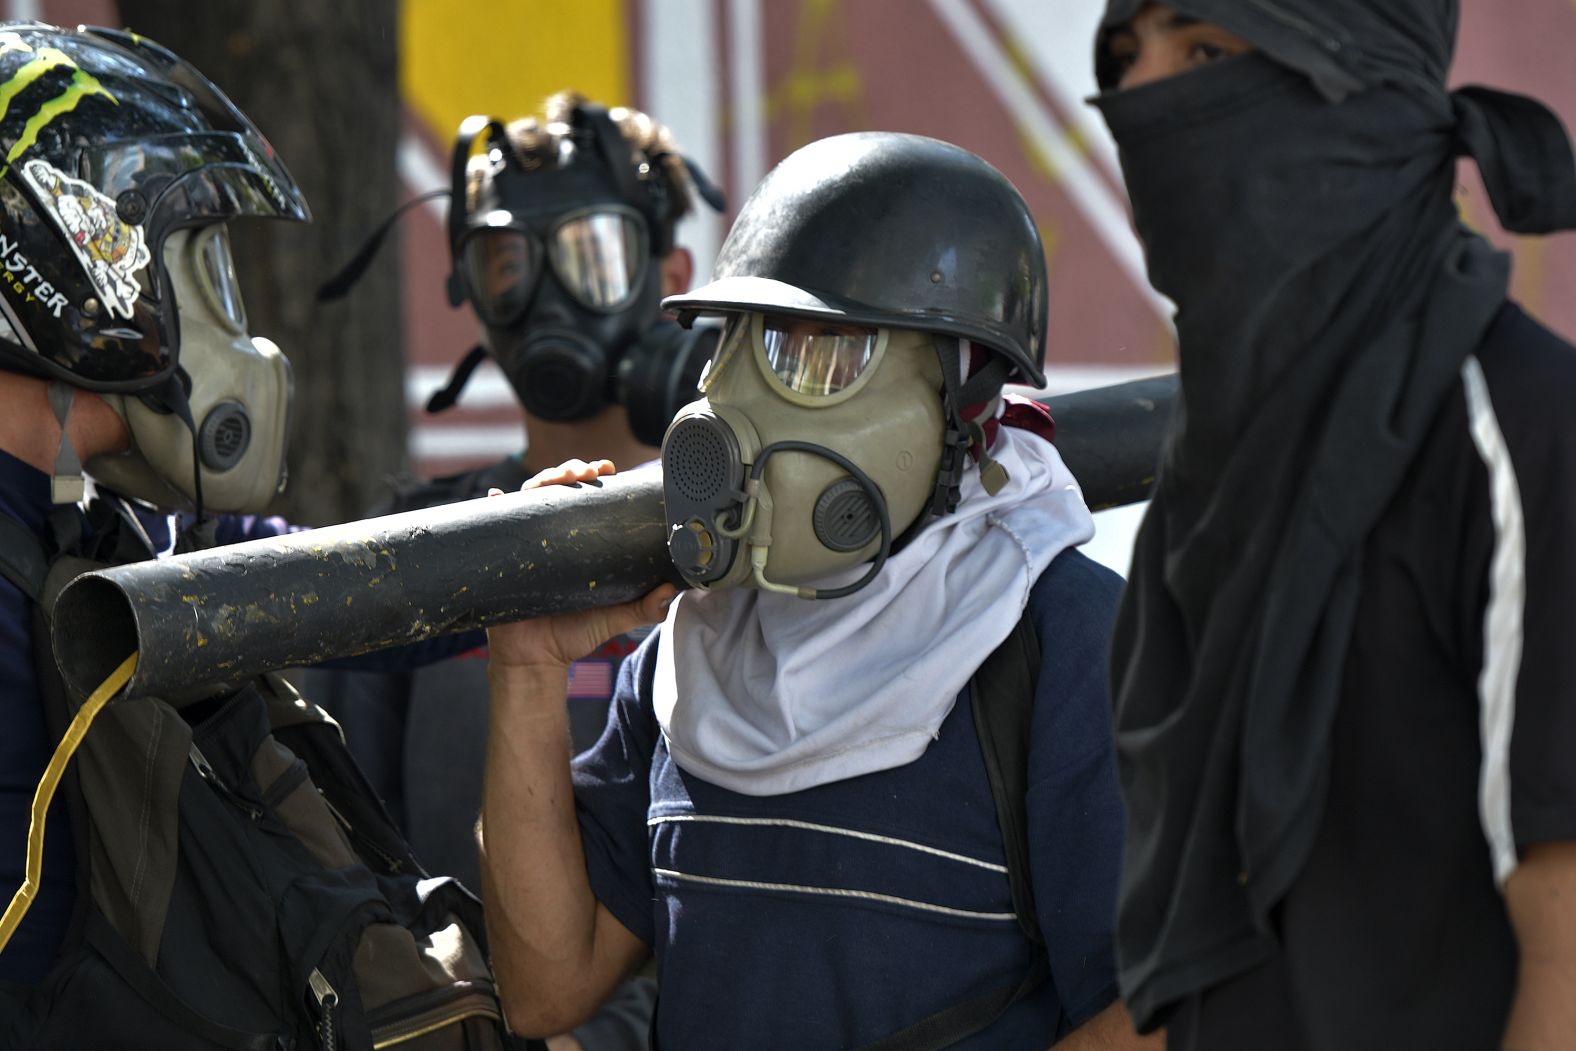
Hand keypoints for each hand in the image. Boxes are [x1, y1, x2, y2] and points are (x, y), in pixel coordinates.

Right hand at [485, 458, 676, 671]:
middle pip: (557, 489)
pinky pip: (491, 525)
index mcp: (578, 541)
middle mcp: (551, 535)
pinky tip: (497, 496)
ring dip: (542, 479)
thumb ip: (644, 608)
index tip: (608, 468)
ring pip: (528, 498)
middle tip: (585, 471)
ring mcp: (524, 542)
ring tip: (558, 477)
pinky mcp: (502, 556)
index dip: (595, 477)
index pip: (586, 497)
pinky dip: (494, 507)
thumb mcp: (615, 618)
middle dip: (570, 470)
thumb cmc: (574, 634)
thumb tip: (669, 591)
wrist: (538, 660)